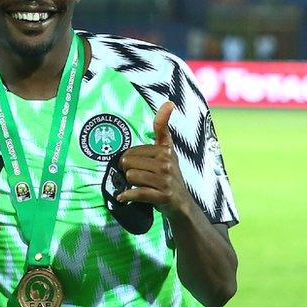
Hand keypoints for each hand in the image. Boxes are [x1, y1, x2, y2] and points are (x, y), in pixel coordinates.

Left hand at [115, 101, 192, 217]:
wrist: (181, 203)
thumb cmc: (168, 175)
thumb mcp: (167, 150)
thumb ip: (162, 128)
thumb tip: (168, 102)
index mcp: (165, 150)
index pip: (133, 151)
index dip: (129, 157)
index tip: (134, 160)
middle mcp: (167, 162)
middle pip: (128, 162)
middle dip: (127, 171)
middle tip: (137, 176)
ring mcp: (166, 180)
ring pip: (131, 176)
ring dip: (129, 183)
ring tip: (140, 185)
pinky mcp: (163, 196)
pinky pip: (137, 193)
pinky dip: (128, 196)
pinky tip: (124, 197)